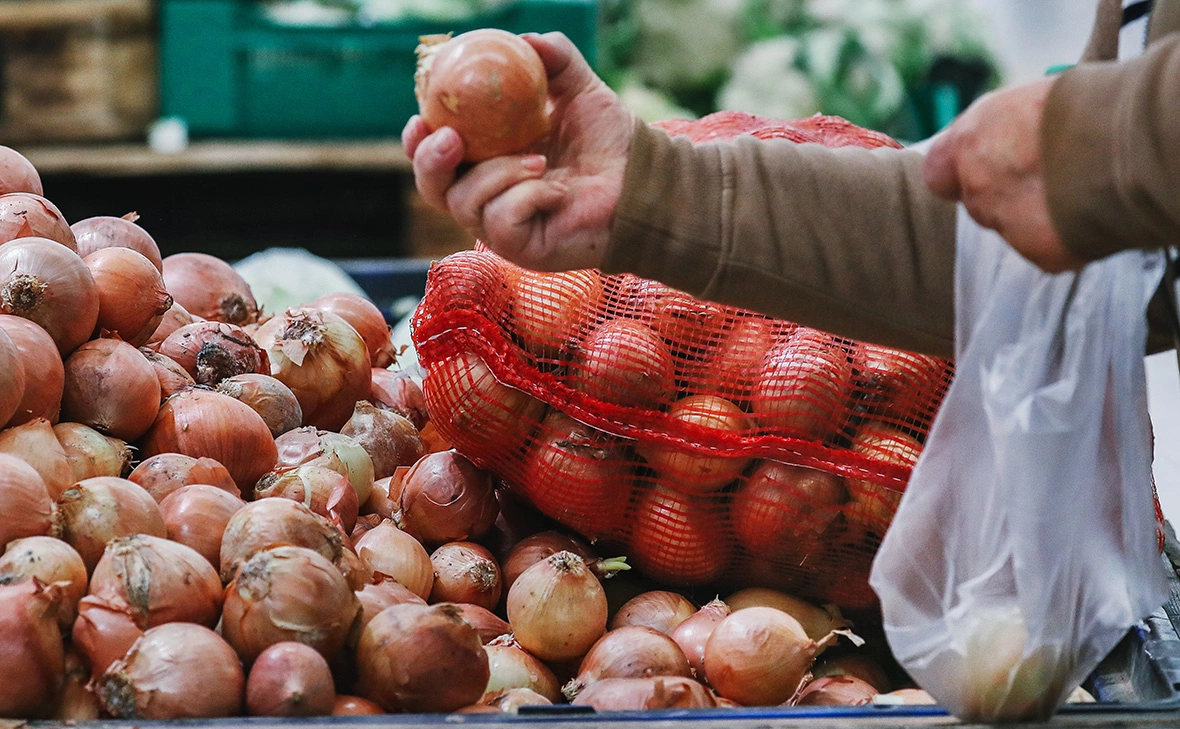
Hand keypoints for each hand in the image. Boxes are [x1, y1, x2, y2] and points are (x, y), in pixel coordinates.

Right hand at [402, 32, 637, 271]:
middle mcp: (488, 195)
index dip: (419, 141)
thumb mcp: (580, 91)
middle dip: (430, 163)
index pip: (437, 156)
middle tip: (451, 139)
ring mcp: (502, 227)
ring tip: (540, 161)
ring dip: (496, 175)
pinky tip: (558, 192)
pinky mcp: (520, 248)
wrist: (641, 181)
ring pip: (464, 203)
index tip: (421, 118)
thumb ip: (555, 60)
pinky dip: (526, 198)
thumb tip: (527, 38)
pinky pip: (500, 221)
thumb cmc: (610, 142)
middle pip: (432, 188)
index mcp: (488, 159)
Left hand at [922, 78, 1085, 272]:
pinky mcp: (1038, 251)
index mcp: (968, 143)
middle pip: (982, 202)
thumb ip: (1001, 129)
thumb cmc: (1084, 103)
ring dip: (1039, 214)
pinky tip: (1090, 211)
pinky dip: (1067, 236)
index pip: (938, 173)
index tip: (984, 166)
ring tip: (1081, 188)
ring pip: (1015, 228)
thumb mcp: (1026, 101)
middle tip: (1050, 175)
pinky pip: (1048, 249)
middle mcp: (977, 187)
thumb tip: (999, 137)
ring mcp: (1005, 224)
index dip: (960, 173)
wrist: (1123, 139)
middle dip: (1008, 193)